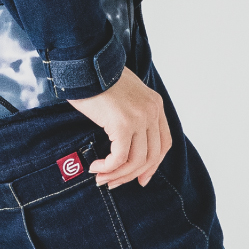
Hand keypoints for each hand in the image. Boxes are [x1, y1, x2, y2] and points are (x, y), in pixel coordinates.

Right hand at [67, 66, 171, 188]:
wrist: (85, 64)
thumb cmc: (98, 78)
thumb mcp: (124, 95)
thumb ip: (131, 113)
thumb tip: (125, 140)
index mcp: (155, 105)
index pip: (163, 143)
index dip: (153, 165)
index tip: (140, 178)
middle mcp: (152, 112)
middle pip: (151, 156)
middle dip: (132, 175)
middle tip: (114, 183)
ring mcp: (140, 118)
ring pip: (136, 161)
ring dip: (117, 174)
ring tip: (101, 178)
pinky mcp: (123, 124)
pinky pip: (119, 157)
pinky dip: (108, 167)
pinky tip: (96, 167)